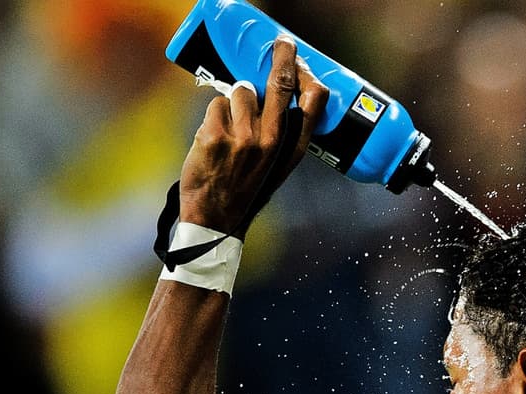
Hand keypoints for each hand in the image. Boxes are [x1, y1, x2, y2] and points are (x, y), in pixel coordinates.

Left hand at [178, 36, 327, 234]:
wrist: (216, 217)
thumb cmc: (246, 188)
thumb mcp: (277, 165)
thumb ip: (281, 132)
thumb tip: (271, 93)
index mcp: (292, 148)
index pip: (312, 103)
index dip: (307, 77)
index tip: (302, 61)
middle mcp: (272, 140)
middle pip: (279, 84)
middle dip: (282, 58)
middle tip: (282, 44)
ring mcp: (245, 137)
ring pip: (239, 92)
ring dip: (232, 103)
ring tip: (229, 129)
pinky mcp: (217, 135)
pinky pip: (216, 104)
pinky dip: (213, 116)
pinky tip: (214, 139)